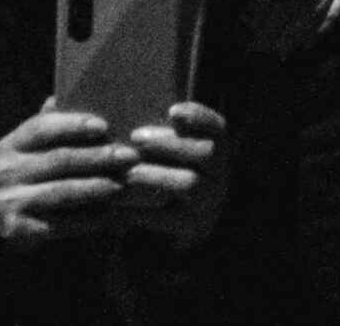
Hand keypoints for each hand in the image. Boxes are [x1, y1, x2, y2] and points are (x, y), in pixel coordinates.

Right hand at [0, 100, 136, 248]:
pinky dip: (87, 219)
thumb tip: (72, 92)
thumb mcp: (41, 151)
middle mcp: (4, 171)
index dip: (73, 125)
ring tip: (124, 185)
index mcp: (12, 144)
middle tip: (130, 156)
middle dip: (97, 157)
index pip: (42, 127)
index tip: (104, 125)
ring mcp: (7, 201)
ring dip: (97, 188)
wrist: (16, 227)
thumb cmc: (40, 180)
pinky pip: (58, 224)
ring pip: (61, 192)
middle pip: (58, 160)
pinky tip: (110, 214)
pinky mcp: (16, 230)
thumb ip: (55, 126)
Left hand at [113, 101, 228, 248]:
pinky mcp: (192, 229)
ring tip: (129, 173)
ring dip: (157, 175)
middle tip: (136, 137)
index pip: (217, 128)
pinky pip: (170, 217)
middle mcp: (219, 175)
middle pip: (205, 153)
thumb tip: (139, 110)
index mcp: (217, 151)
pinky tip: (120, 203)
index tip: (172, 111)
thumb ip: (165, 134)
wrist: (180, 225)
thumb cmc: (168, 174)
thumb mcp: (173, 152)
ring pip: (189, 183)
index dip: (198, 117)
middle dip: (169, 143)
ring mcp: (209, 203)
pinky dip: (143, 209)